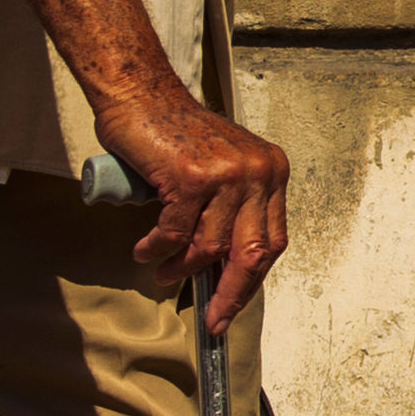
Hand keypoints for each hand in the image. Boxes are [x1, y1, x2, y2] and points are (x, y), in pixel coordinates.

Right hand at [101, 84, 291, 335]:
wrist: (141, 95)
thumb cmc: (175, 135)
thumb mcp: (222, 170)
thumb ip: (231, 212)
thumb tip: (224, 272)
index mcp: (272, 172)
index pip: (273, 241)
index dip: (252, 280)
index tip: (231, 307)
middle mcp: (258, 172)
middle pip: (253, 252)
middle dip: (230, 294)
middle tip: (212, 319)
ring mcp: (227, 174)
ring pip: (209, 246)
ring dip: (182, 269)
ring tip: (163, 274)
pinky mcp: (192, 177)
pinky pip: (175, 232)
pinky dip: (157, 249)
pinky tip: (146, 250)